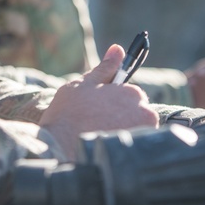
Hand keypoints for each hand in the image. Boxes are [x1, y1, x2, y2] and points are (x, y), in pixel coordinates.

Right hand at [41, 44, 158, 159]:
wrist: (59, 147)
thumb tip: (117, 49)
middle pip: (136, 116)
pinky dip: (120, 150)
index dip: (113, 104)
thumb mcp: (84, 85)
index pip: (131, 97)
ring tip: (98, 139)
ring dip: (121, 134)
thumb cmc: (68, 114)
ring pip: (135, 132)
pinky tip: (103, 150)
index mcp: (133, 94)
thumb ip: (104, 69)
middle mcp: (144, 114)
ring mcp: (143, 137)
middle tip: (96, 126)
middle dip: (120, 119)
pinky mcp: (138, 155)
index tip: (99, 112)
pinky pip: (133, 150)